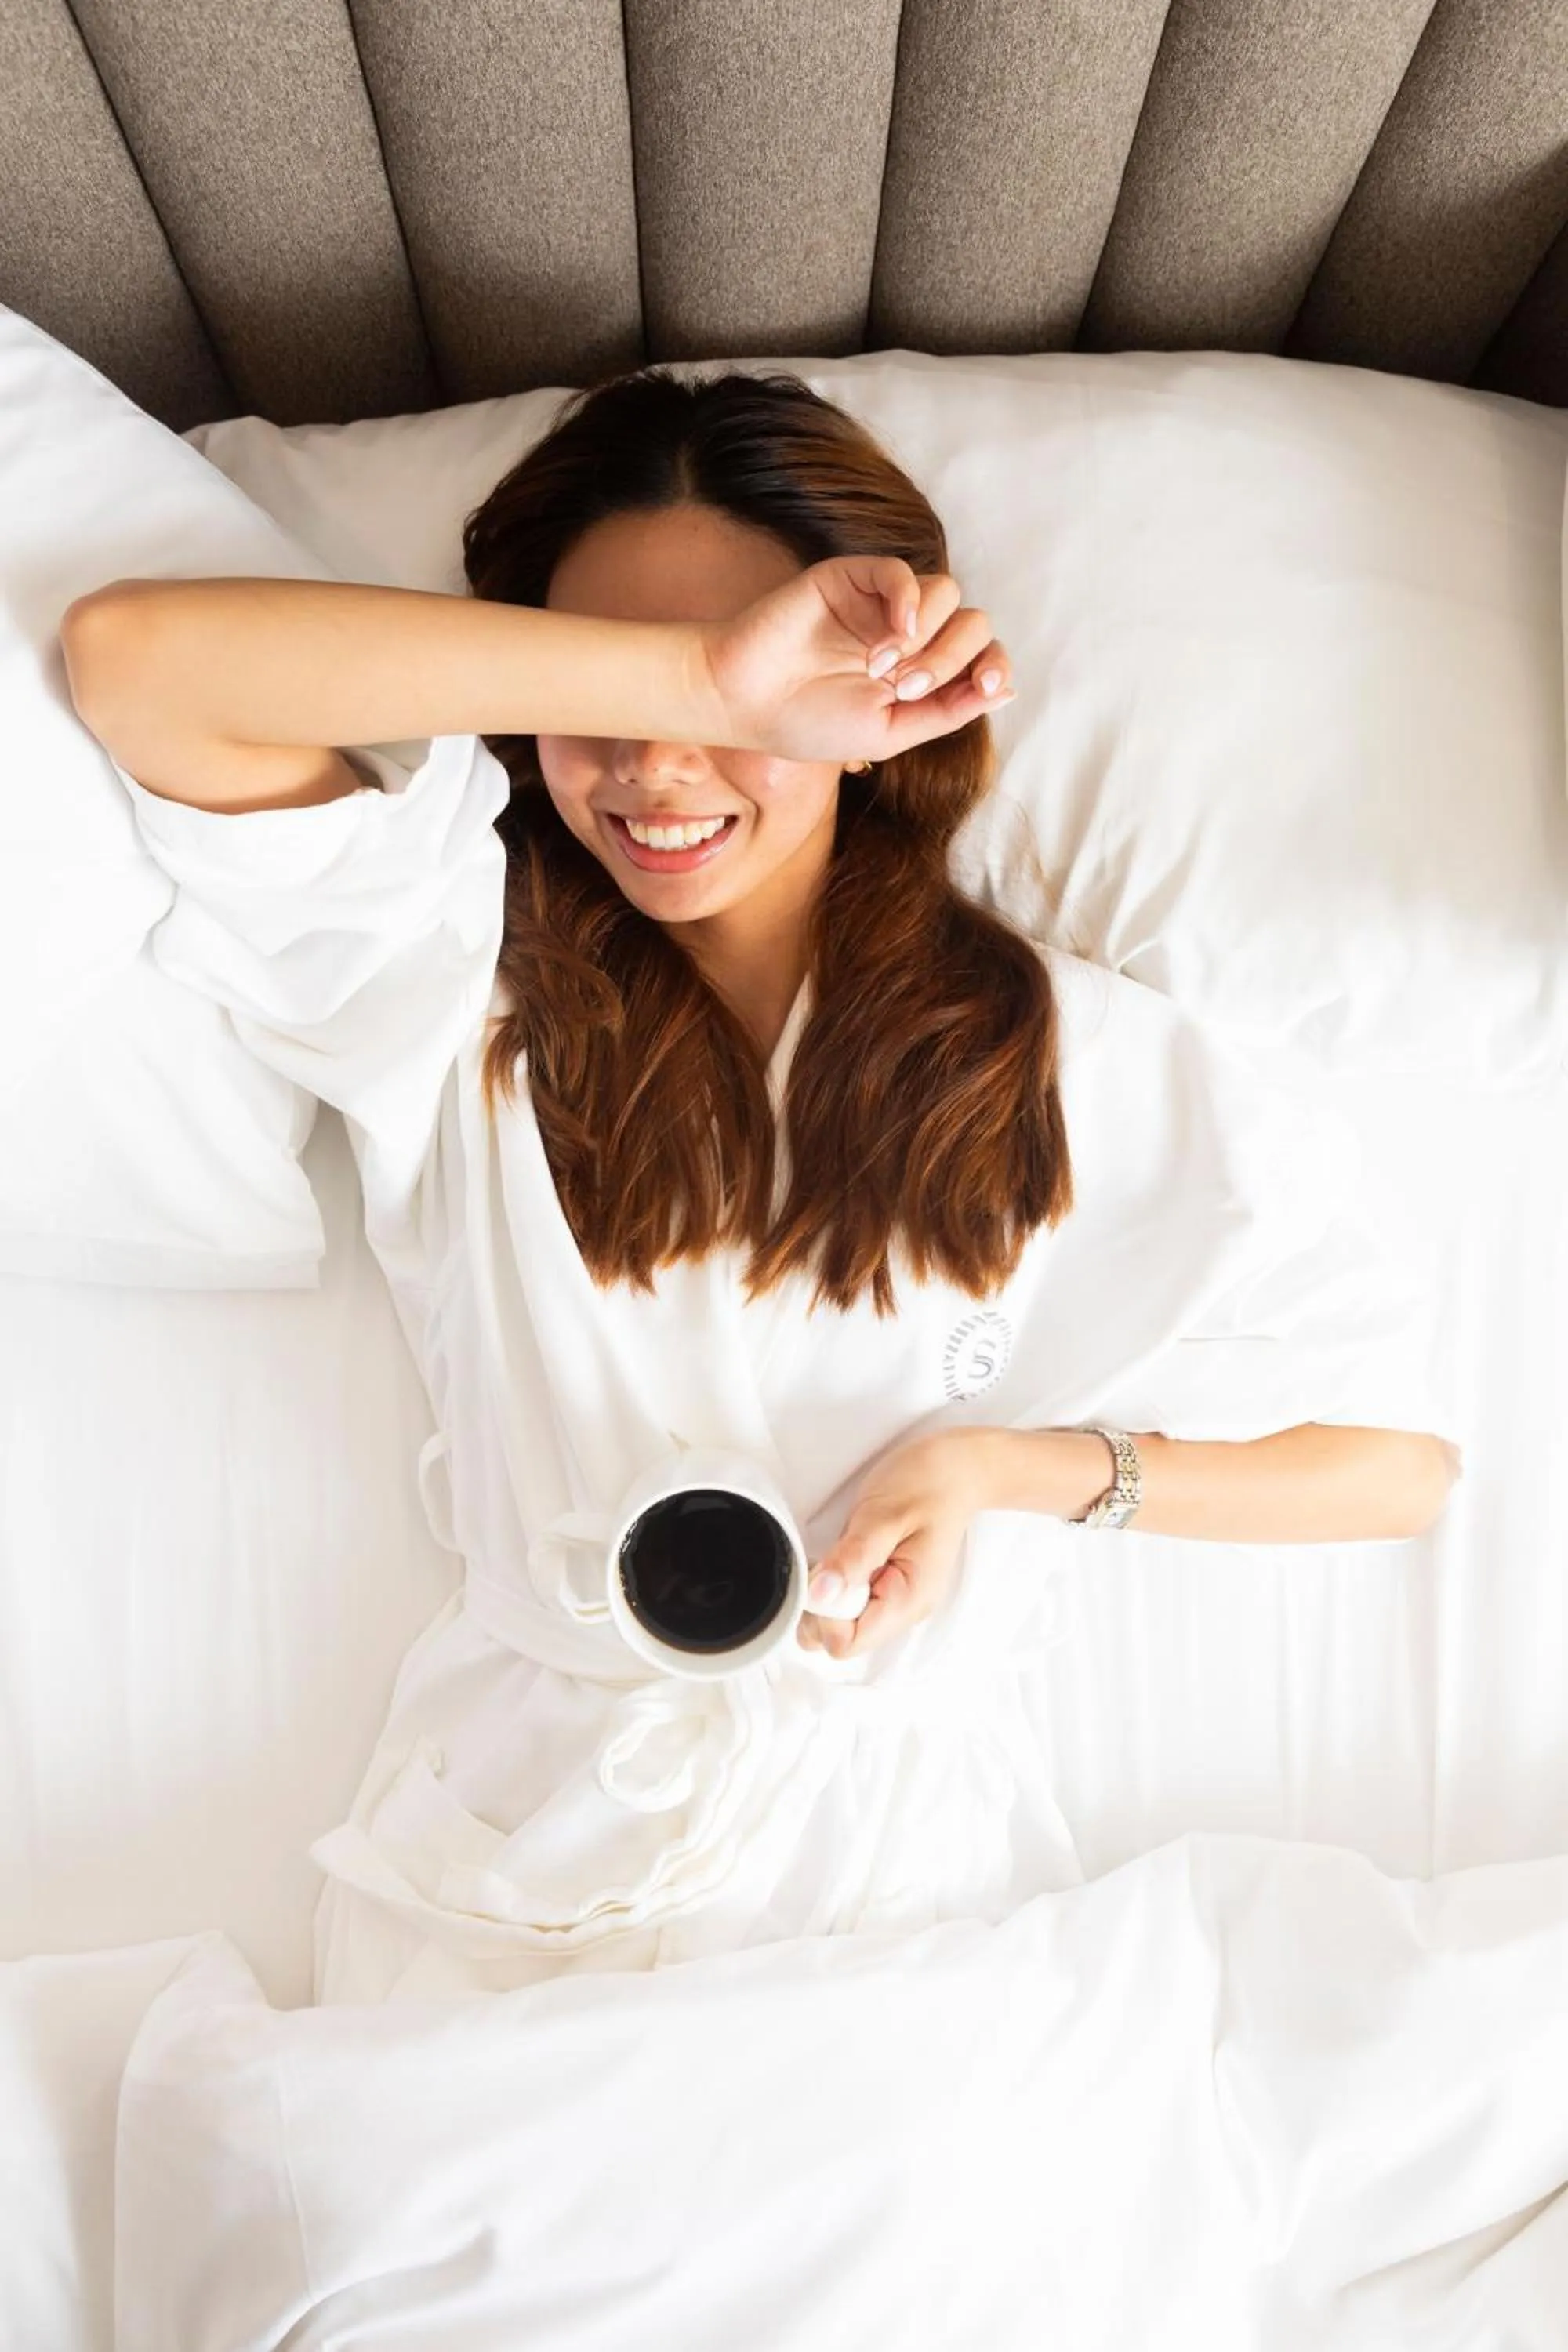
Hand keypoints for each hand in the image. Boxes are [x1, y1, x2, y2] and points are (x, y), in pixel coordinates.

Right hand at [700, 555, 1014, 766]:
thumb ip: (947, 712)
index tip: (984, 686)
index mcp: (920, 672)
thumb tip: (1005, 690)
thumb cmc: (808, 724)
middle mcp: (908, 634)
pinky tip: (889, 637)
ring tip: (879, 669)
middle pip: (971, 624)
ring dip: (926, 638)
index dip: (993, 665)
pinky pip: (902, 571)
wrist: (745, 701)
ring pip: (946, 594)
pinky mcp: (853, 579)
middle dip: (951, 660)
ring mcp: (881, 604)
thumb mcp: (888, 733)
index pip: (981, 655)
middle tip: (905, 689)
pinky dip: (908, 600)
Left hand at [796, 1430, 992, 1660]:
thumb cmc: (929, 1484)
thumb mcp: (884, 1515)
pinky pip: (848, 1602)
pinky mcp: (885, 1586)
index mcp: (907, 1601)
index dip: (824, 1613)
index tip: (827, 1573)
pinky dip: (836, 1582)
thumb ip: (852, 1558)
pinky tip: (847, 1554)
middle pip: (839, 1638)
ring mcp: (894, 1600)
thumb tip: (819, 1596)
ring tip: (844, 1553)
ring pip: (840, 1622)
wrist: (958, 1469)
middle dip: (822, 1604)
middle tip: (834, 1559)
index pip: (847, 1642)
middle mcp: (902, 1610)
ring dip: (828, 1592)